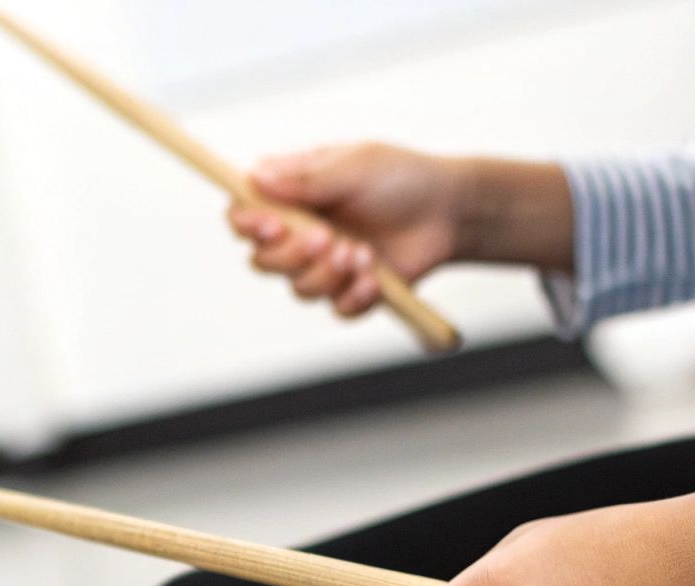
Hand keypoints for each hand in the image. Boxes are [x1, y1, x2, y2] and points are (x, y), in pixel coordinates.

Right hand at [227, 143, 469, 317]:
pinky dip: (355, 295)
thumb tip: (257, 177)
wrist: (450, 212)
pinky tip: (376, 276)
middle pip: (262, 261)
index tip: (272, 224)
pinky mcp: (350, 291)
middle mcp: (299, 233)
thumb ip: (306, 178)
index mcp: (291, 196)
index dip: (246, 225)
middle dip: (292, 255)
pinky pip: (336, 308)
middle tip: (327, 238)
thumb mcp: (355, 167)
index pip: (244, 216)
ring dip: (328, 274)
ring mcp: (323, 265)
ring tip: (363, 253)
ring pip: (299, 289)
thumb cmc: (401, 178)